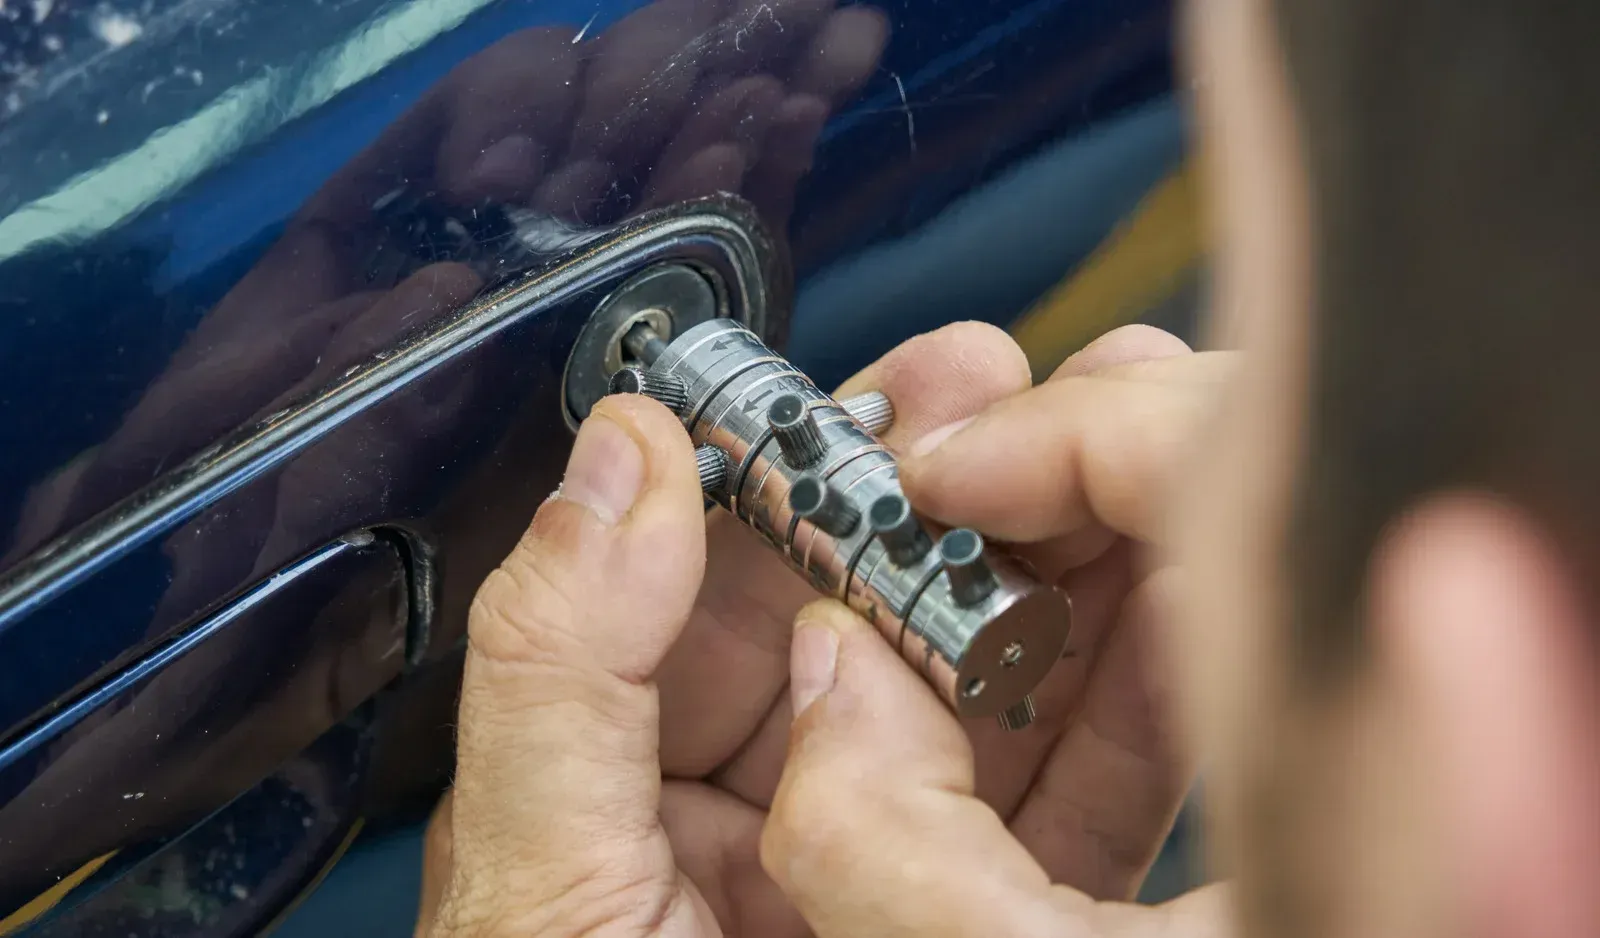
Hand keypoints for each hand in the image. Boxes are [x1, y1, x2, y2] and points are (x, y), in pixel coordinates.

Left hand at [416, 325, 1222, 936]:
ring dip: (1052, 587)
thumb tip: (613, 458)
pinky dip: (1121, 720)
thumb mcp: (536, 886)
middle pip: (868, 621)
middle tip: (1029, 402)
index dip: (794, 473)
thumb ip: (560, 668)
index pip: (713, 585)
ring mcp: (875, 874)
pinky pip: (1058, 808)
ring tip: (1122, 483)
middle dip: (954, 504)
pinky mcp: (966, 920)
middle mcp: (756, 816)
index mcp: (625, 780)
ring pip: (979, 697)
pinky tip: (1165, 637)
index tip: (875, 391)